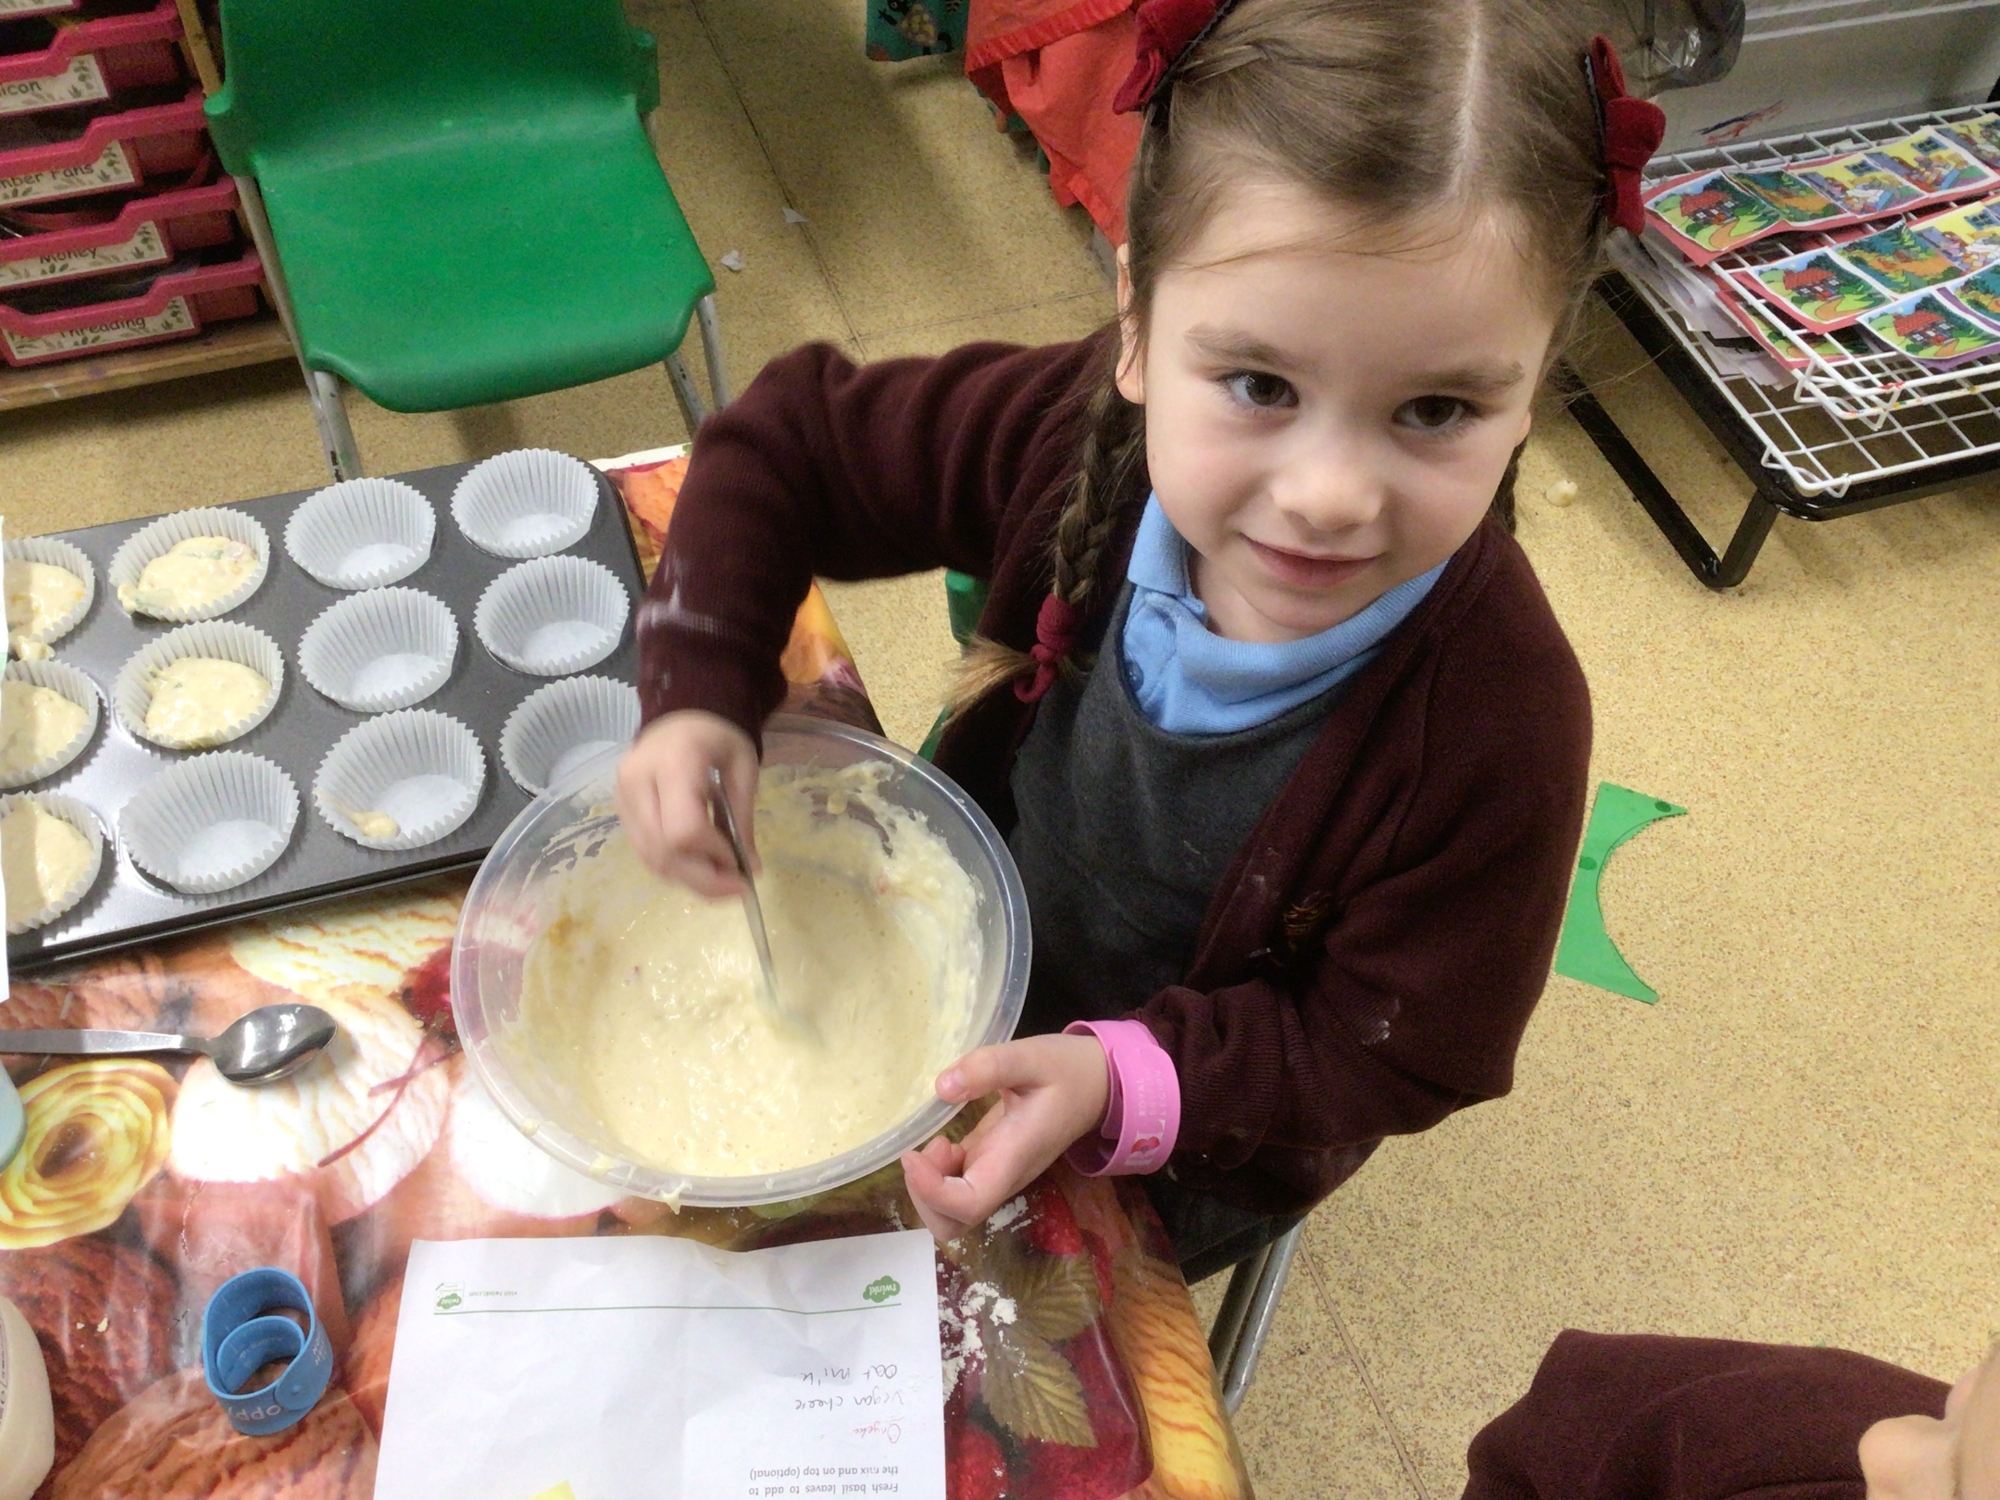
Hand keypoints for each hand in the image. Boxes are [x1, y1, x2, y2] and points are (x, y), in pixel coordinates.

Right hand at [614, 710, 758, 897]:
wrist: (681, 714)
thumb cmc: (718, 736)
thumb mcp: (743, 768)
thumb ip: (743, 818)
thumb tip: (751, 869)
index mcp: (673, 761)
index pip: (684, 829)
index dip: (713, 854)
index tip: (740, 862)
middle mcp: (637, 781)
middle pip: (663, 851)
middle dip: (702, 879)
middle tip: (737, 888)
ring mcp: (622, 797)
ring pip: (650, 857)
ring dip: (688, 879)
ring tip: (721, 881)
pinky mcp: (620, 809)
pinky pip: (644, 851)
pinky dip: (674, 867)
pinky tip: (700, 867)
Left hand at [900, 1034, 1109, 1242]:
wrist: (1099, 1084)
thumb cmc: (1068, 1070)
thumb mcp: (1032, 1056)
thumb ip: (990, 1067)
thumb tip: (943, 1087)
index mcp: (1014, 1157)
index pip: (970, 1204)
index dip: (933, 1192)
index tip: (915, 1155)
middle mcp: (1004, 1176)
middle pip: (955, 1223)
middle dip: (925, 1197)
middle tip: (926, 1152)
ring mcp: (998, 1175)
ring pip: (953, 1212)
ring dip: (930, 1186)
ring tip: (941, 1143)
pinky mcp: (992, 1164)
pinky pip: (957, 1190)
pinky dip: (939, 1175)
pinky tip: (949, 1141)